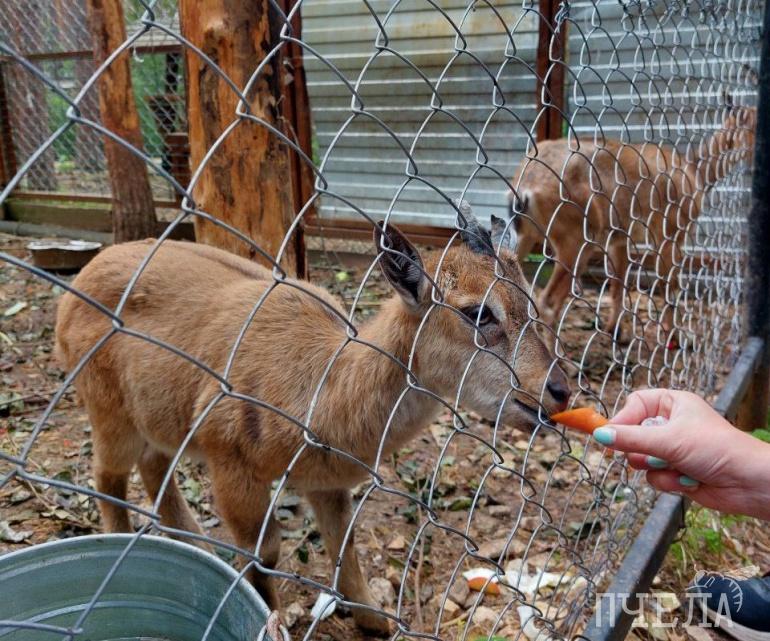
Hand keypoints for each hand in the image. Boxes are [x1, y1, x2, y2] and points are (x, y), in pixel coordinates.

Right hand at [594, 389, 769, 519]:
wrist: (748, 483)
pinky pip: (654, 477)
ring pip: (641, 459)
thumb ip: (630, 439)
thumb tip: (598, 435)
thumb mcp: (668, 440)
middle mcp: (671, 424)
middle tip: (652, 455)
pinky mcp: (676, 472)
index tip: (607, 436)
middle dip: (641, 450)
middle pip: (633, 434)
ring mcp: (673, 449)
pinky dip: (668, 482)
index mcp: (672, 404)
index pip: (634, 405)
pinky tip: (688, 481)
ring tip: (676, 467)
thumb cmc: (715, 449)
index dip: (622, 420)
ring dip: (656, 468)